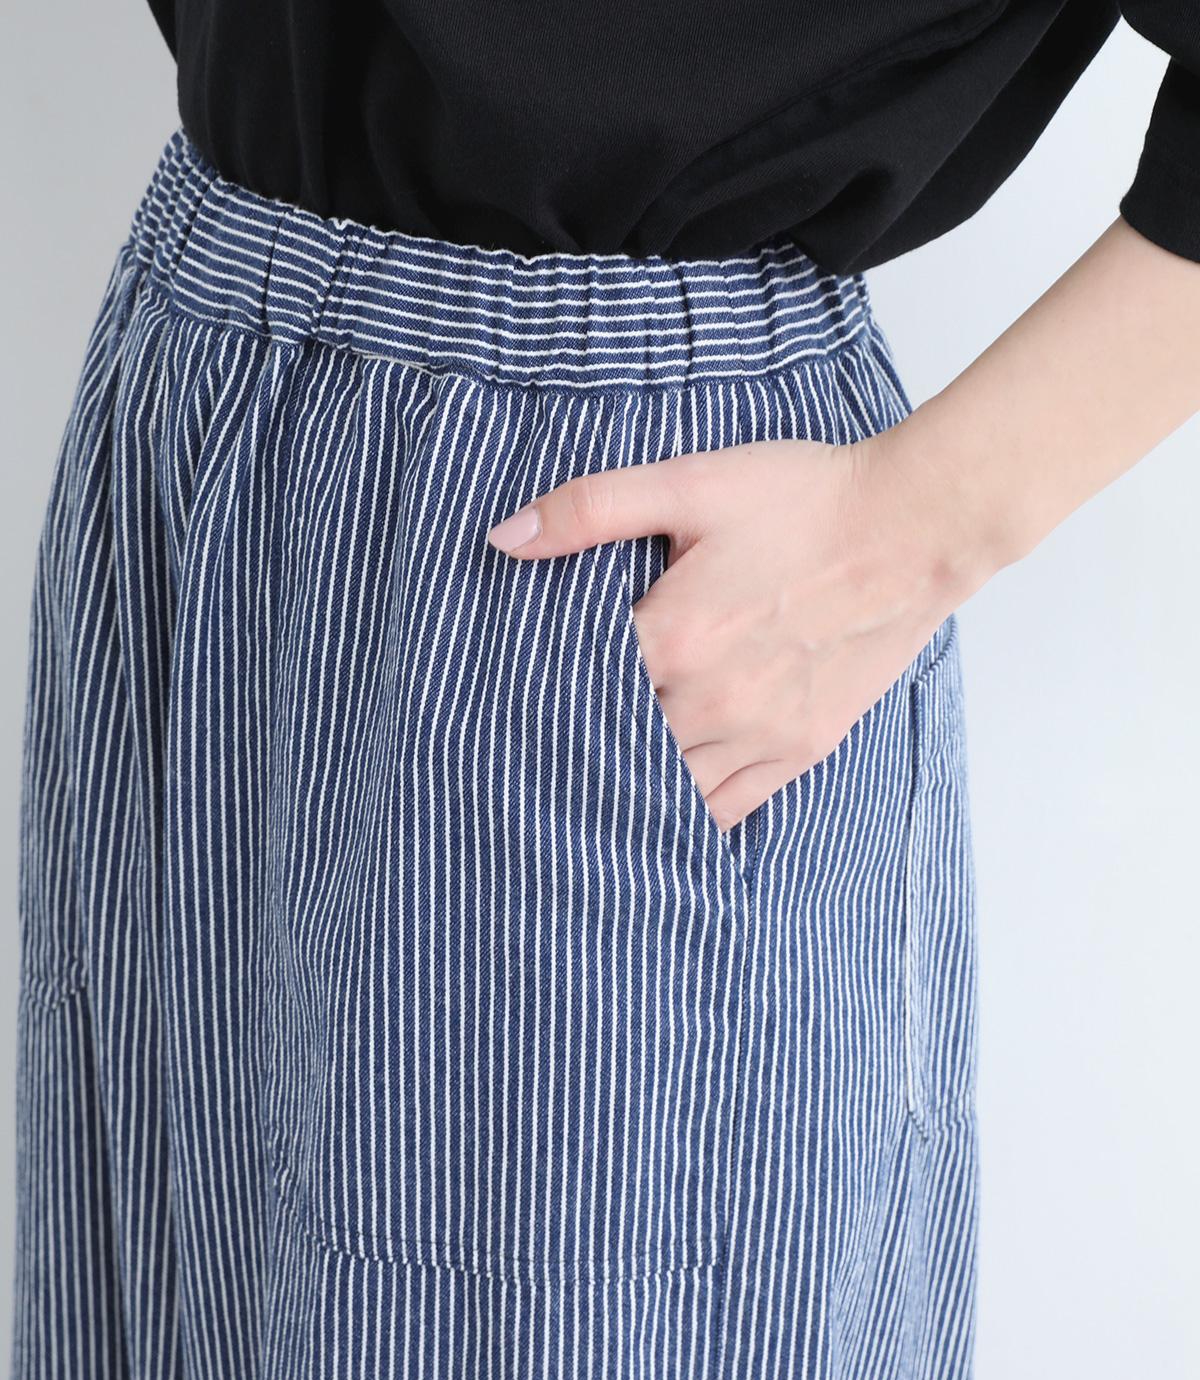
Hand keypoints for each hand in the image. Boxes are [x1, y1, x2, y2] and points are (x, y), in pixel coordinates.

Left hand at [486, 431, 989, 830]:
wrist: (915, 527)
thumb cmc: (805, 499)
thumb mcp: (690, 482)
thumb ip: (590, 510)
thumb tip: (504, 539)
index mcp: (671, 638)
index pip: (571, 689)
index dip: (538, 690)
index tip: (508, 696)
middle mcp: (709, 702)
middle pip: (611, 747)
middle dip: (574, 742)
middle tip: (536, 745)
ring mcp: (759, 733)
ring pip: (664, 788)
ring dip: (625, 782)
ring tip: (590, 777)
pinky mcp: (801, 748)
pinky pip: (727, 807)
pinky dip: (688, 812)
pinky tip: (660, 806)